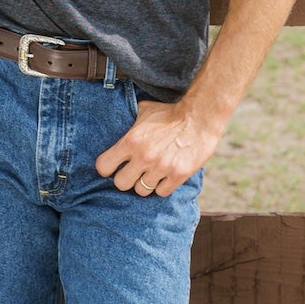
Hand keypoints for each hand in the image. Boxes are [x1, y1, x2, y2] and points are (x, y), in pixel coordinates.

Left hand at [95, 99, 223, 198]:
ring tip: (152, 173)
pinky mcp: (178, 175)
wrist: (200, 117)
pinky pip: (161, 192)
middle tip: (134, 172)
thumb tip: (118, 122)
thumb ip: (129, 122)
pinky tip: (166, 175)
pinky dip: (163, 186)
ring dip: (145, 183)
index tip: (114, 166)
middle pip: (121, 184)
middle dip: (126, 179)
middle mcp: (143, 157)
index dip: (107, 168)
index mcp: (130, 141)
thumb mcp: (144, 111)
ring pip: (141, 191)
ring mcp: (161, 167)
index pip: (103, 167)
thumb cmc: (170, 113)